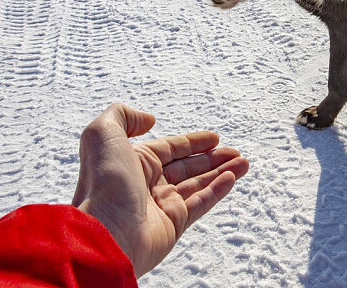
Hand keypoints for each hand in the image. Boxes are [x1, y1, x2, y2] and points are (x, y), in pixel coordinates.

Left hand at [71, 103, 248, 276]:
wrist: (106, 231)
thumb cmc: (103, 181)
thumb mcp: (103, 133)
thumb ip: (123, 115)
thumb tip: (150, 120)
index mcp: (133, 162)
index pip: (170, 148)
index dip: (193, 142)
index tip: (215, 137)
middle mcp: (147, 183)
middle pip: (187, 167)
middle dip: (212, 158)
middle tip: (236, 152)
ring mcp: (161, 206)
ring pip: (198, 185)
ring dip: (222, 172)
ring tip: (244, 163)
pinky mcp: (173, 225)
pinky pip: (200, 204)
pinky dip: (218, 191)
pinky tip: (232, 178)